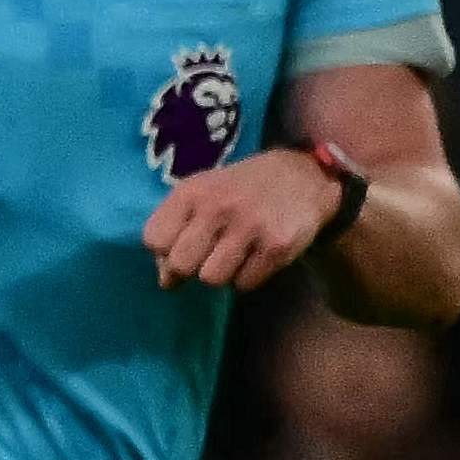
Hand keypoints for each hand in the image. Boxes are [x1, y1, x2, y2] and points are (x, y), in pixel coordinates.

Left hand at [144, 147, 339, 293]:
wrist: (306, 175)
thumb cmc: (240, 189)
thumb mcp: (201, 194)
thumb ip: (174, 230)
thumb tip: (166, 281)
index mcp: (192, 192)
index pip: (154, 240)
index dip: (164, 250)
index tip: (181, 243)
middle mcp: (218, 207)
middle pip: (180, 265)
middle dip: (190, 268)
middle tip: (208, 254)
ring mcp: (250, 227)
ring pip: (212, 279)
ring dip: (221, 274)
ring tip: (234, 254)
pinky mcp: (278, 246)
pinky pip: (245, 284)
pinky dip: (248, 277)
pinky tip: (257, 256)